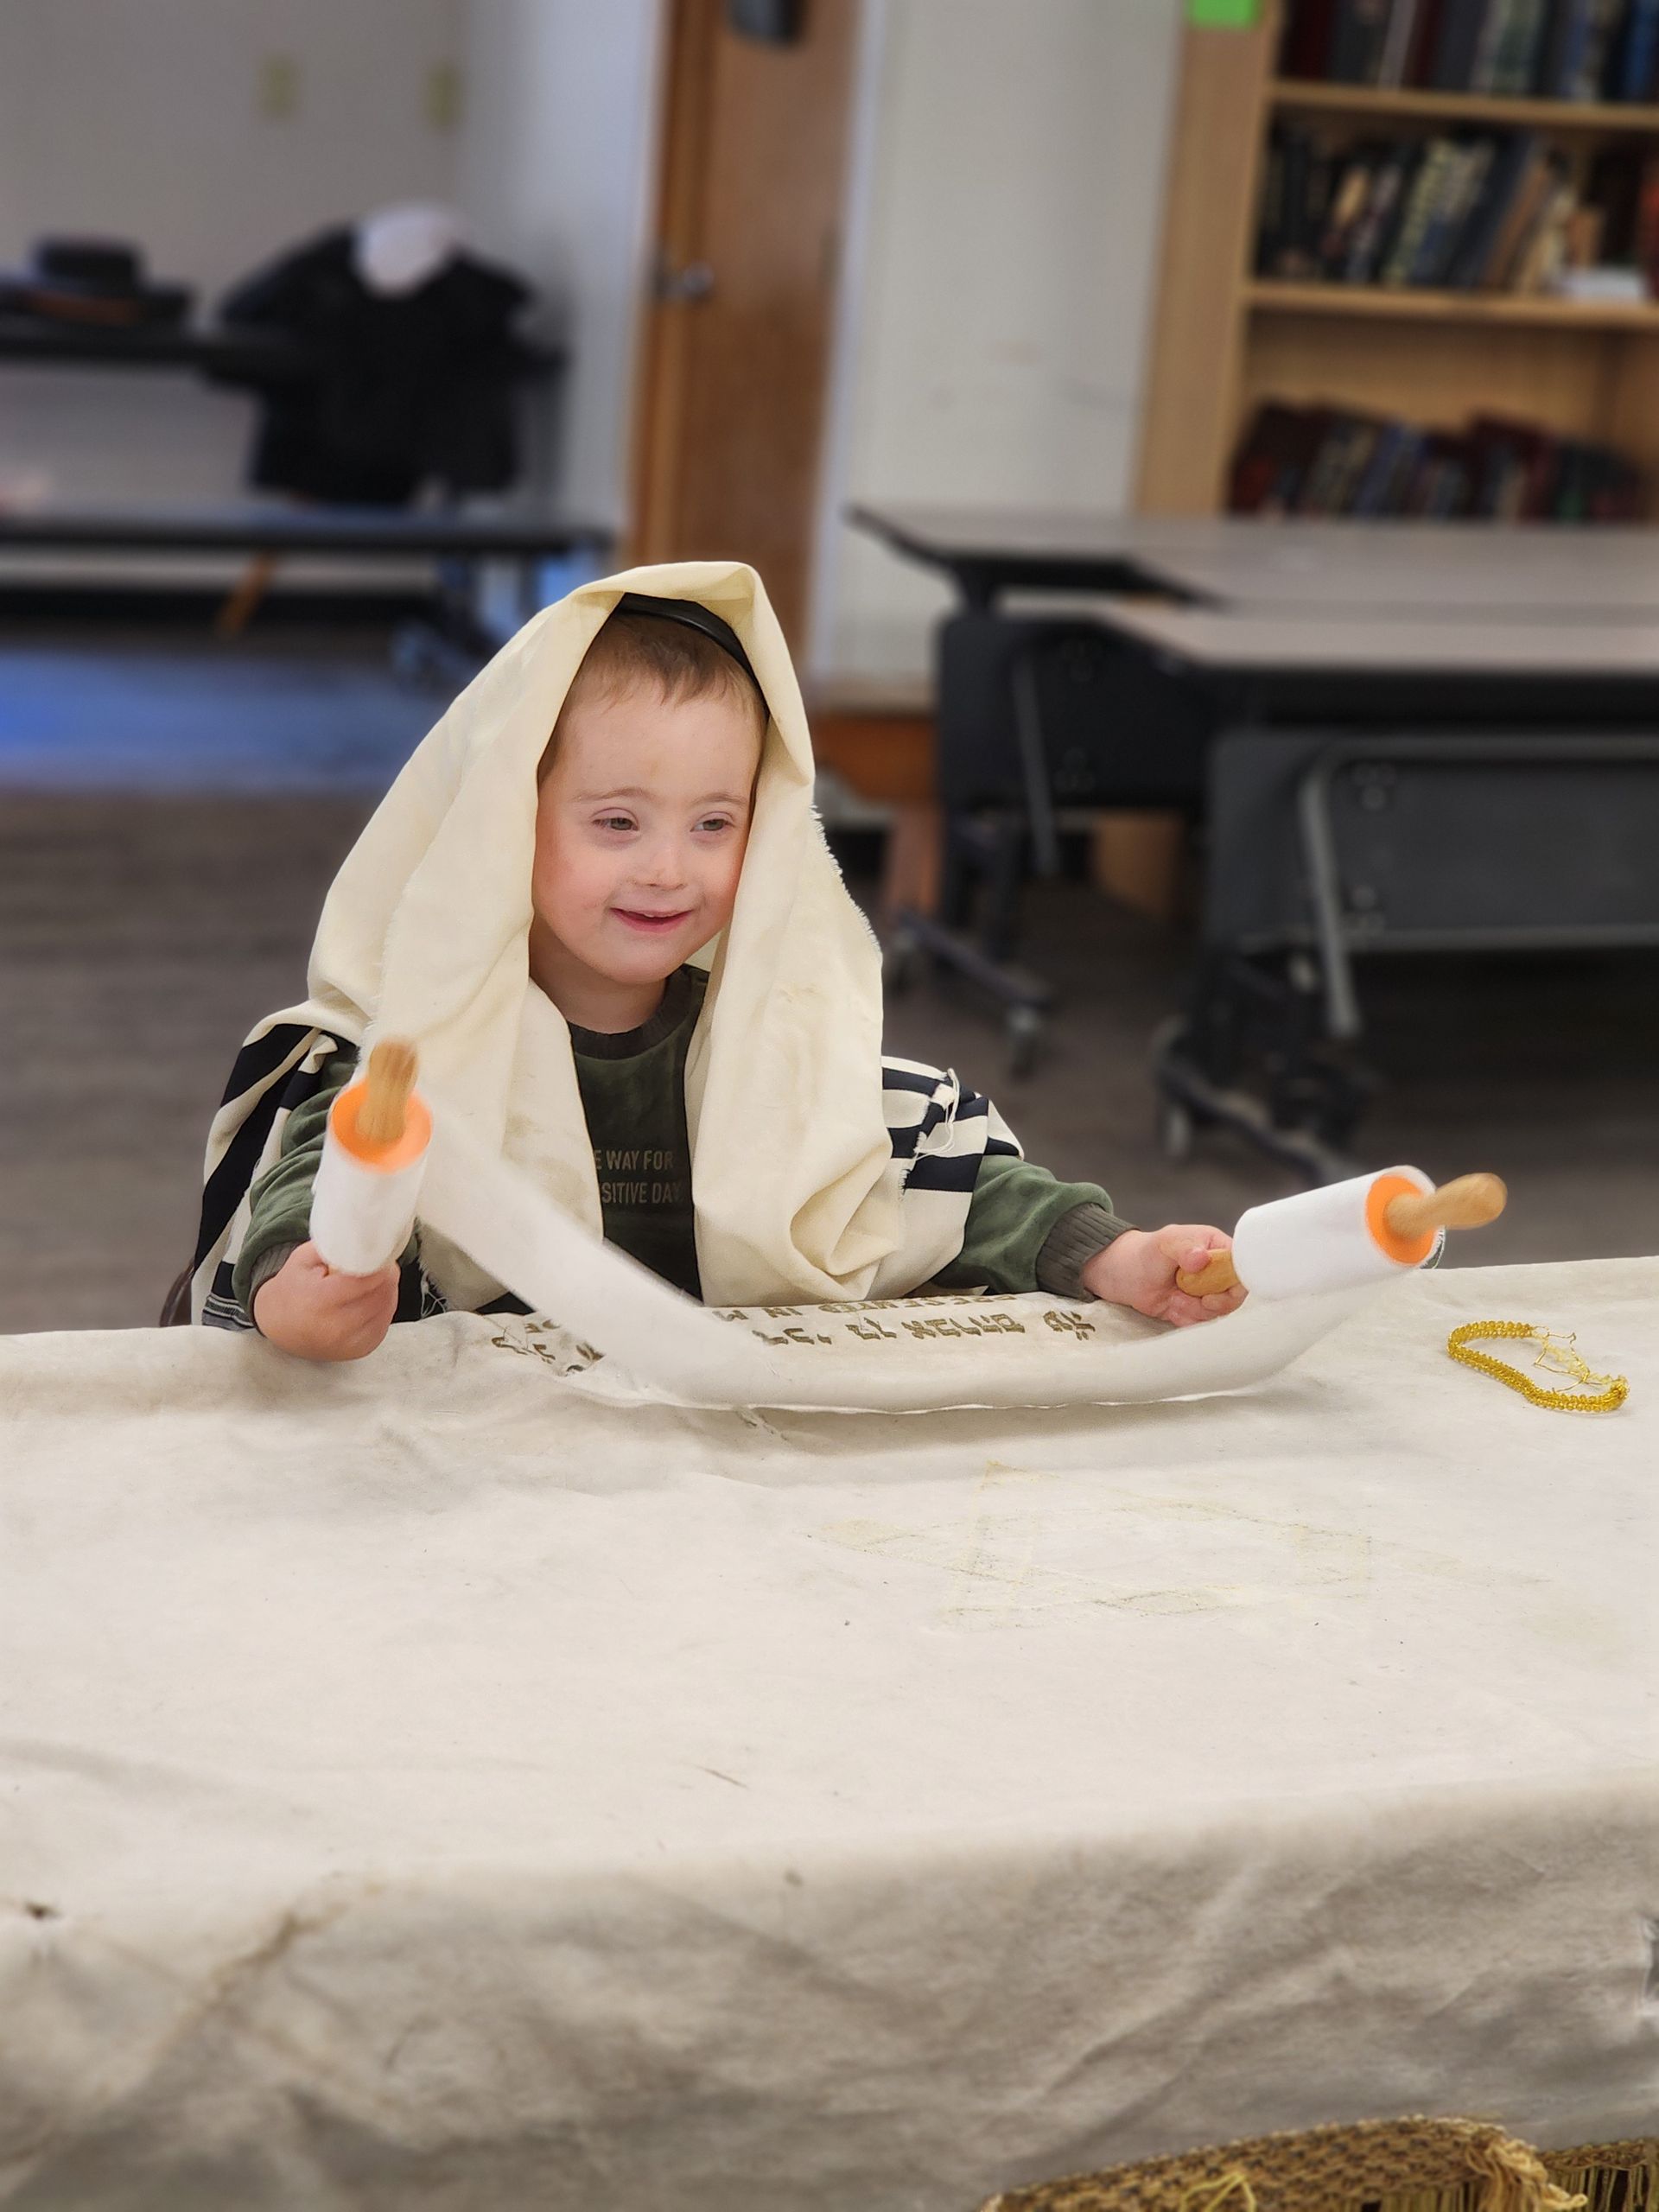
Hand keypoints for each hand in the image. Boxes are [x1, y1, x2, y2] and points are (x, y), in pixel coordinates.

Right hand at [251, 1240, 399, 1361]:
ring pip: (387, 1308)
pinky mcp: (360, 1350)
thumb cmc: (292, 1289)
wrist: (279, 1327)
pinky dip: (384, 1308)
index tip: (381, 1253)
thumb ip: (332, 1246)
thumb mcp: (303, 1259)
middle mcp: (336, 1326)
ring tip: (376, 1279)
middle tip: (381, 1264)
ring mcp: (349, 1342)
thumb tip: (362, 1235)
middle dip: (386, 1275)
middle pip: (381, 1294)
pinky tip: (374, 1298)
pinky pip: (384, 1323)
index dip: (378, 1264)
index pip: (366, 1280)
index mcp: (320, 1300)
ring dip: (388, 1290)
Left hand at [1079, 1225, 1244, 1327]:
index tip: (1211, 1293)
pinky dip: (1186, 1319)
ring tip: (1174, 1298)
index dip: (1233, 1283)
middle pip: (1235, 1295)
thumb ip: (1185, 1247)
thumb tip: (1201, 1258)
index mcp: (1218, 1247)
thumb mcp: (1165, 1242)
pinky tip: (1171, 1307)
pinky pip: (1202, 1323)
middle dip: (1212, 1303)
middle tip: (1190, 1297)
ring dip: (1194, 1311)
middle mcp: (1218, 1270)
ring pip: (1218, 1312)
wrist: (1125, 1275)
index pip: (1242, 1267)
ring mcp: (1209, 1291)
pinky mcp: (1197, 1309)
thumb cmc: (1146, 1252)